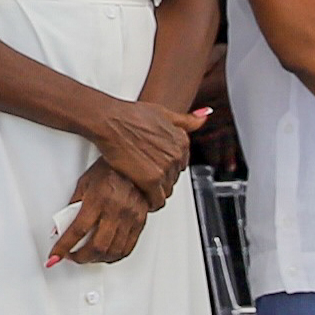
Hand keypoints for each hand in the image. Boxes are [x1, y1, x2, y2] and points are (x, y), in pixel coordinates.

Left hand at [47, 159, 155, 265]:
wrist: (136, 163)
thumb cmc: (109, 170)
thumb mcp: (85, 183)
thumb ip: (72, 207)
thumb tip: (60, 228)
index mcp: (98, 199)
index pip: (77, 230)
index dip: (63, 247)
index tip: (54, 257)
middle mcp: (116, 210)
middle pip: (97, 246)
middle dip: (81, 258)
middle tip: (72, 257)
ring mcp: (130, 217)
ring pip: (113, 251)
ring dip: (97, 259)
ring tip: (87, 257)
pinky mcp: (140, 222)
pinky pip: (128, 247)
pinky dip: (114, 256)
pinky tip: (106, 255)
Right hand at [84, 99, 207, 207]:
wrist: (110, 121)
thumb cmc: (129, 115)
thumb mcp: (163, 112)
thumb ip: (186, 120)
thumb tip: (204, 115)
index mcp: (182, 141)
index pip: (182, 164)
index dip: (168, 166)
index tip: (158, 167)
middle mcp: (177, 155)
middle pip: (174, 178)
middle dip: (161, 178)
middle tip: (146, 175)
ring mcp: (165, 169)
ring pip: (166, 190)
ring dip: (156, 191)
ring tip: (142, 186)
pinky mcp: (150, 180)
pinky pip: (156, 200)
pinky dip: (150, 202)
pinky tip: (143, 199)